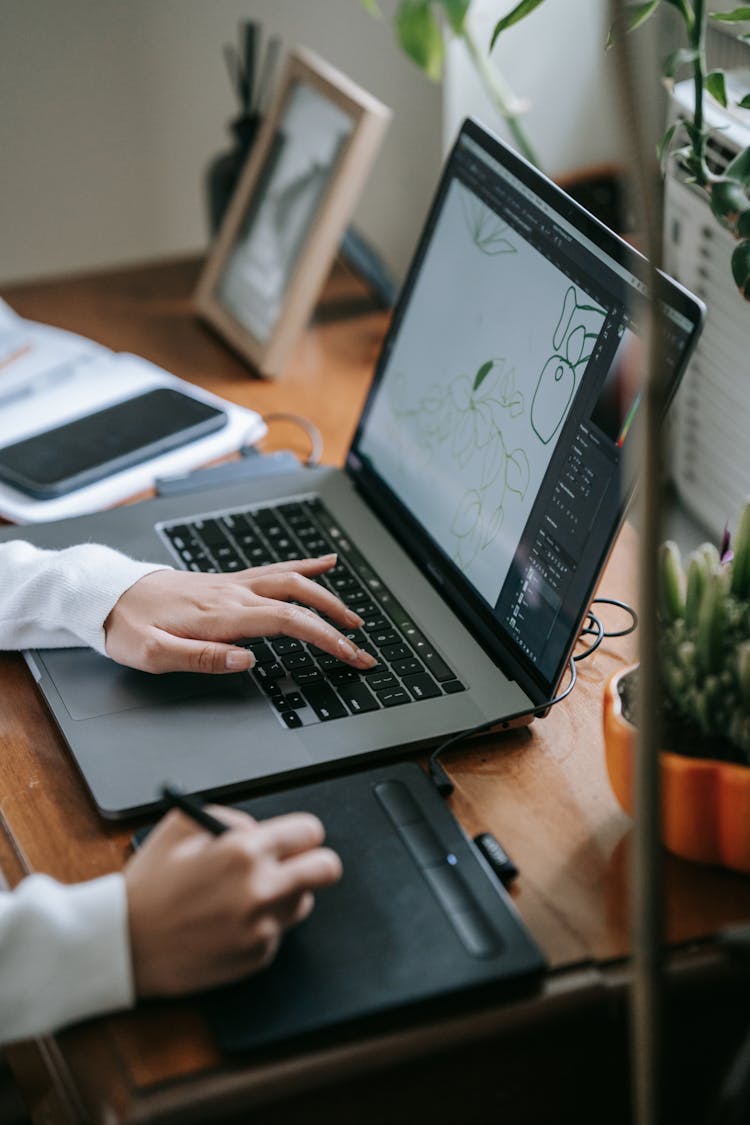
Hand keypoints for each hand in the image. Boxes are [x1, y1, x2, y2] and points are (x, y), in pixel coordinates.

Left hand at [104, 554, 375, 673]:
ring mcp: (232, 584)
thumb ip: (201, 658)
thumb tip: (246, 661)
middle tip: (361, 646)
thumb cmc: (127, 627)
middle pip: (299, 601)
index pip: (289, 623)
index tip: (351, 656)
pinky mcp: (227, 582)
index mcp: (221, 615)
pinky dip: (304, 565)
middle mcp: (233, 594)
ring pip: (292, 582)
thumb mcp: (153, 655)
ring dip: (327, 597)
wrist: (108, 595)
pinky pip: (273, 569)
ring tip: (353, 615)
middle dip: (337, 623)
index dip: (326, 639)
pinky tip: (324, 563)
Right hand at [125, 806, 341, 995]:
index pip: (310, 833)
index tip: (295, 839)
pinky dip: (260, 926)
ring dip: (284, 895)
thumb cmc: (149, 884)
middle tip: (296, 864)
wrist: (123, 944)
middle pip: (327, 869)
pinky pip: (276, 933)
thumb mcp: (180, 826)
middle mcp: (261, 889)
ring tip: (243, 896)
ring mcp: (262, 928)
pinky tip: (226, 924)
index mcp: (244, 851)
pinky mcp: (257, 958)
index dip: (301, 834)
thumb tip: (261, 828)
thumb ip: (229, 819)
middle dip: (315, 862)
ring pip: (302, 902)